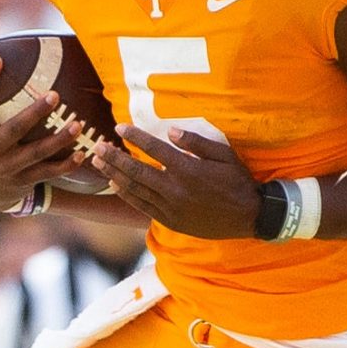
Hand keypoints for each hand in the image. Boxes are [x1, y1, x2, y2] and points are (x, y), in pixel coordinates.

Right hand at [0, 55, 87, 212]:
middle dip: (35, 113)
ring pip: (36, 153)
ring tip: (77, 125)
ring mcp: (7, 168)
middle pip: (14, 129)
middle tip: (55, 95)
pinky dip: (65, 165)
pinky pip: (47, 173)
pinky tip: (81, 155)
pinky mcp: (22, 182)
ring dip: (58, 140)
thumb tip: (3, 56)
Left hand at [89, 125, 261, 239]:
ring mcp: (171, 207)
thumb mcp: (224, 155)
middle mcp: (175, 189)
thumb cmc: (237, 182)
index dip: (134, 137)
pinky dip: (126, 195)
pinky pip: (142, 206)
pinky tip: (114, 184)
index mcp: (188, 169)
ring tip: (98, 162)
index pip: (154, 149)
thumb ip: (196, 142)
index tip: (119, 127)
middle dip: (114, 156)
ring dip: (114, 174)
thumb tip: (171, 132)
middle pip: (137, 170)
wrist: (248, 217)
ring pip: (135, 189)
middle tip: (98, 145)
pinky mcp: (170, 220)